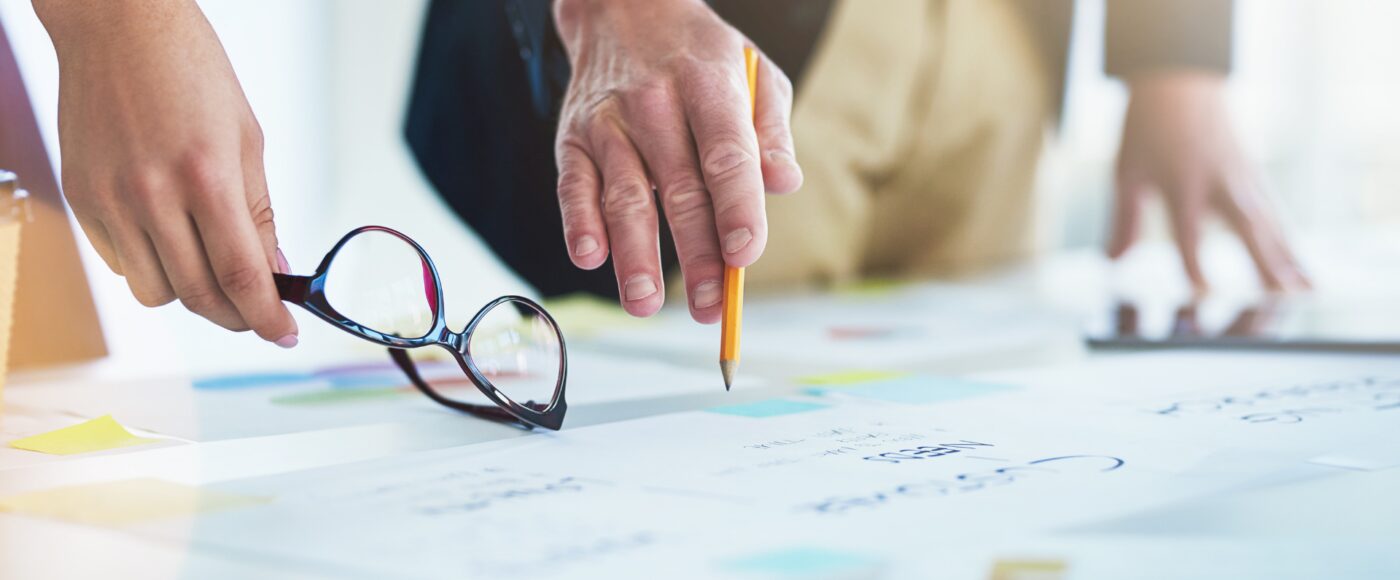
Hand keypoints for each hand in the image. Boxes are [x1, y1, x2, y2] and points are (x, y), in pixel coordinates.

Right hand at [36, 0, 297, 345]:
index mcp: (206, 176)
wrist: (118, 28)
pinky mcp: (81, 199)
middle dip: (236, 317)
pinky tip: (170, 237)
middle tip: (257, 315)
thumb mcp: (246, 139)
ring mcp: (110, 200)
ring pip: (155, 292)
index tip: (285, 335)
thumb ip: (258, 213)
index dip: (267, 317)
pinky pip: (120, 263)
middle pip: (198, 295)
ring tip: (211, 267)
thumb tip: (275, 270)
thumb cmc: (192, 73)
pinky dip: (152, 266)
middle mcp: (152, 195)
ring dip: (191, 295)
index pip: (242, 275)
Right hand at [552, 0, 802, 321]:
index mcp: (708, 85)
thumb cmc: (700, 56)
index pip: (725, 154)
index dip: (736, 207)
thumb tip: (783, 184)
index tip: (745, 255)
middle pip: (678, 189)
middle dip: (695, 254)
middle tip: (710, 307)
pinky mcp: (573, 137)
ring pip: (624, 195)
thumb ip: (769, 130)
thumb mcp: (753, 73)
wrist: (624, 8)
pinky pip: (573, 185)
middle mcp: (654, 102)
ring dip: (634, 255)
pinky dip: (578, 222)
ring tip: (645, 304)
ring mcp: (609, 121)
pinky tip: (590, 258)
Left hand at [1109, 72, 1309, 292]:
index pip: (1189, 231)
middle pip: (1245, 228)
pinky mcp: (1254, 174)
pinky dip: (1288, 239)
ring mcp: (1242, 177)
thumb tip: (1113, 262)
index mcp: (1181, 182)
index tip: (1203, 294)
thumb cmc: (1147, 127)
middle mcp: (1218, 182)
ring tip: (1305, 290)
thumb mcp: (1126, 172)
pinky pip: (1275, 212)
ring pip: (1269, 222)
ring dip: (1288, 256)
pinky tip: (1299, 264)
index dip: (1194, 264)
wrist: (1179, 76)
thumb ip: (1123, 221)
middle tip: (1283, 297)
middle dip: (1265, 263)